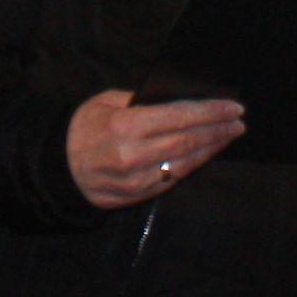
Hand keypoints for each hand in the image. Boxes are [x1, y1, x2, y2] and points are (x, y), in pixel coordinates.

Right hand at [67, 90, 245, 207]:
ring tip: (229, 136)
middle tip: (239, 122)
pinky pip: (174, 178)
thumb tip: (173, 101)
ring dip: (211, 149)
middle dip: (218, 130)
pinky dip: (192, 164)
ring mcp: (139, 179)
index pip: (179, 117)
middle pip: (188, 141)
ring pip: (185, 163)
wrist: (58, 170)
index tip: (232, 107)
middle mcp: (135, 155)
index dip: (209, 112)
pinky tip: (205, 153)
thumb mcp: (103, 102)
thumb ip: (138, 101)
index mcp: (125, 126)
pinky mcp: (140, 195)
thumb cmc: (80, 129)